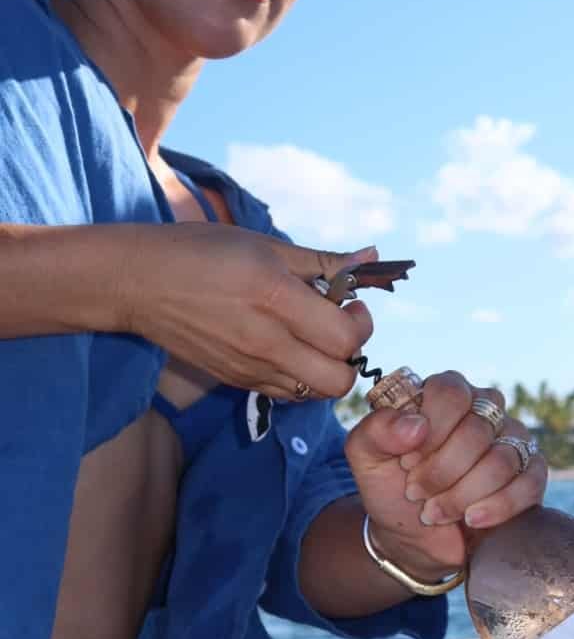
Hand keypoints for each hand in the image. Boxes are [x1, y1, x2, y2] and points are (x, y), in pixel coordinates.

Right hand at [120, 227, 376, 398]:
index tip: (349, 303)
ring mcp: (249, 368)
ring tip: (312, 337)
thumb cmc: (200, 252)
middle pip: (338, 380)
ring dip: (327, 369)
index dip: (360, 322)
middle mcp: (265, 342)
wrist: (137, 283)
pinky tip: (288, 348)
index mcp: (275, 298)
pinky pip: (287, 393)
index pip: (345, 337)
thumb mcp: (264, 245)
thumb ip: (321, 261)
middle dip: (351, 355)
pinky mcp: (236, 381)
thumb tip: (370, 257)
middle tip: (338, 325)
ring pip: (315, 393)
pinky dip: (300, 377)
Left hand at [344, 371, 547, 577]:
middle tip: (417, 492)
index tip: (408, 462)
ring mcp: (512, 439)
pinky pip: (529, 482)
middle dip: (441, 473)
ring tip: (437, 512)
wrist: (414, 539)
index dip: (431, 431)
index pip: (450, 392)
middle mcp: (484, 409)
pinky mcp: (531, 473)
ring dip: (462, 496)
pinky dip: (497, 507)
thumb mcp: (366, 460)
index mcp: (444, 395)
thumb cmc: (392, 490)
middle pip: (476, 430)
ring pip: (501, 460)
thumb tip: (416, 425)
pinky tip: (473, 520)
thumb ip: (375, 432)